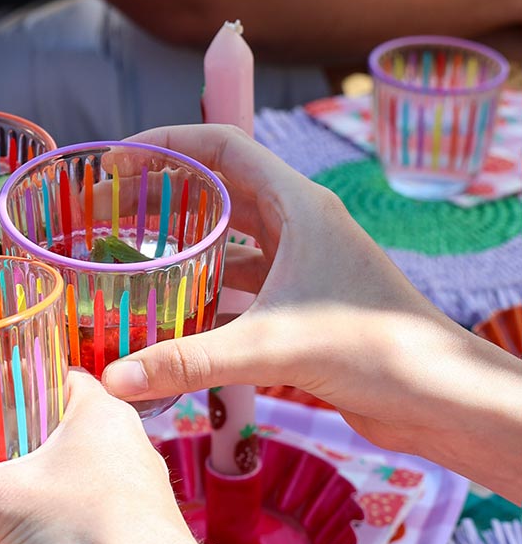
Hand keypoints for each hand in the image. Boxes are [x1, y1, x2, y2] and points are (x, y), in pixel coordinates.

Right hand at [100, 125, 508, 458]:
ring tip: (127, 258)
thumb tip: (113, 378)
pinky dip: (202, 292)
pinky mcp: (301, 304)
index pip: (223, 146)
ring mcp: (301, 265)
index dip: (166, 144)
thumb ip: (189, 360)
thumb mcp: (271, 347)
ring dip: (179, 245)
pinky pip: (239, 285)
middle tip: (104, 215)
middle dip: (159, 197)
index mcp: (299, 206)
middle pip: (217, 190)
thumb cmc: (377, 351)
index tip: (115, 163)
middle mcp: (299, 226)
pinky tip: (168, 313)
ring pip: (227, 240)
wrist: (439, 399)